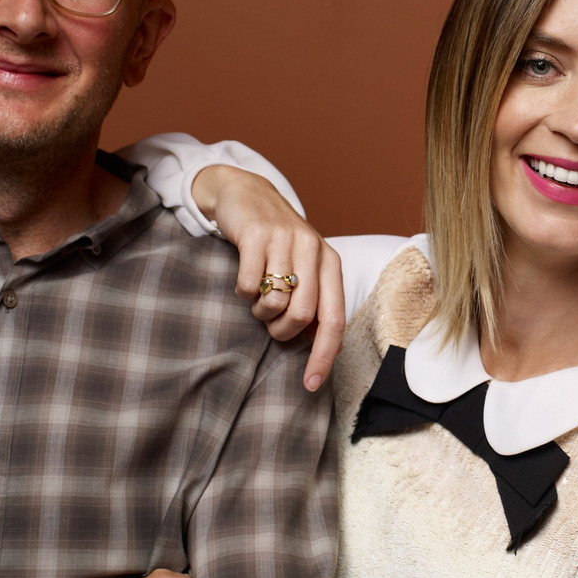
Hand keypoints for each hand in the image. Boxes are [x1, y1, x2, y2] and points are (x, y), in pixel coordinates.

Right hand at [193, 165, 344, 391]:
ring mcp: (285, 240)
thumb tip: (318, 346)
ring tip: (257, 297)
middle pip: (303, 315)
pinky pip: (248, 286)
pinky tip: (244, 279)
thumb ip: (313, 301)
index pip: (335, 319)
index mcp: (330, 263)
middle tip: (269, 324)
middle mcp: (313, 249)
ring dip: (260, 311)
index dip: (324, 355)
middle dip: (281, 331)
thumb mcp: (302, 267)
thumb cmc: (276, 241)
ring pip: (275, 302)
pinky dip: (242, 292)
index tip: (310, 384)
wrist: (245, 193)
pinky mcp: (256, 235)